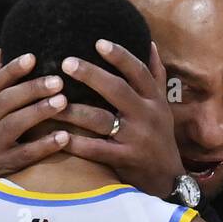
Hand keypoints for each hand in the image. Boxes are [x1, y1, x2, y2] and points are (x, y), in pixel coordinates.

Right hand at [0, 50, 73, 184]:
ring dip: (39, 112)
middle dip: (31, 89)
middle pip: (5, 102)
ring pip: (14, 125)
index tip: (32, 57)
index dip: (12, 70)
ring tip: (62, 101)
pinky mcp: (5, 165)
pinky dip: (45, 145)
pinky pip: (26, 154)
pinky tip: (64, 137)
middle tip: (58, 80)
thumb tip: (0, 52)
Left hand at [54, 40, 183, 198]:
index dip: (120, 56)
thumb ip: (156, 76)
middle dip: (91, 75)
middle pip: (118, 90)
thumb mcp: (163, 106)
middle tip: (66, 62)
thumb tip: (151, 43)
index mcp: (154, 100)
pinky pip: (97, 150)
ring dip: (75, 110)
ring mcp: (136, 138)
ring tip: (53, 101)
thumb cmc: (161, 137)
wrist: (169, 179)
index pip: (138, 72)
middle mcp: (146, 115)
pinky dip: (77, 143)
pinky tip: (59, 136)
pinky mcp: (125, 159)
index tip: (98, 42)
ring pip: (101, 119)